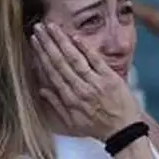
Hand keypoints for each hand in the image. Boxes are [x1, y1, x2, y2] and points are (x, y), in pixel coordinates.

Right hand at [31, 23, 142, 140]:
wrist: (124, 132)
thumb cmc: (98, 128)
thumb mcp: (73, 123)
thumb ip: (57, 105)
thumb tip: (41, 90)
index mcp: (70, 99)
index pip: (52, 73)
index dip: (41, 56)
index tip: (34, 42)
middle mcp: (80, 90)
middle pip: (60, 62)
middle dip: (47, 43)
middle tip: (38, 27)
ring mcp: (95, 83)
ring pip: (74, 58)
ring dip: (61, 41)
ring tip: (52, 27)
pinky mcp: (110, 78)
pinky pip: (95, 60)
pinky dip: (85, 47)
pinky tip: (75, 36)